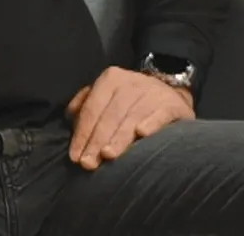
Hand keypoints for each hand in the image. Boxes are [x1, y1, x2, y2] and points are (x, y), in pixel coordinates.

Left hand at [65, 67, 193, 169]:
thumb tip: (71, 119)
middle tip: (89, 163)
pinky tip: (142, 134)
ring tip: (109, 155)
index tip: (75, 157)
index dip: (83, 134)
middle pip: (111, 115)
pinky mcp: (172, 104)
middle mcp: (132, 82)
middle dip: (97, 140)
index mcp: (111, 79)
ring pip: (133, 116)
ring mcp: (154, 92)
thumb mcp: (105, 98)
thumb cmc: (128, 103)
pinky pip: (160, 114)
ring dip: (119, 137)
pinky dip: (151, 123)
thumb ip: (85, 107)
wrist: (169, 94)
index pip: (92, 109)